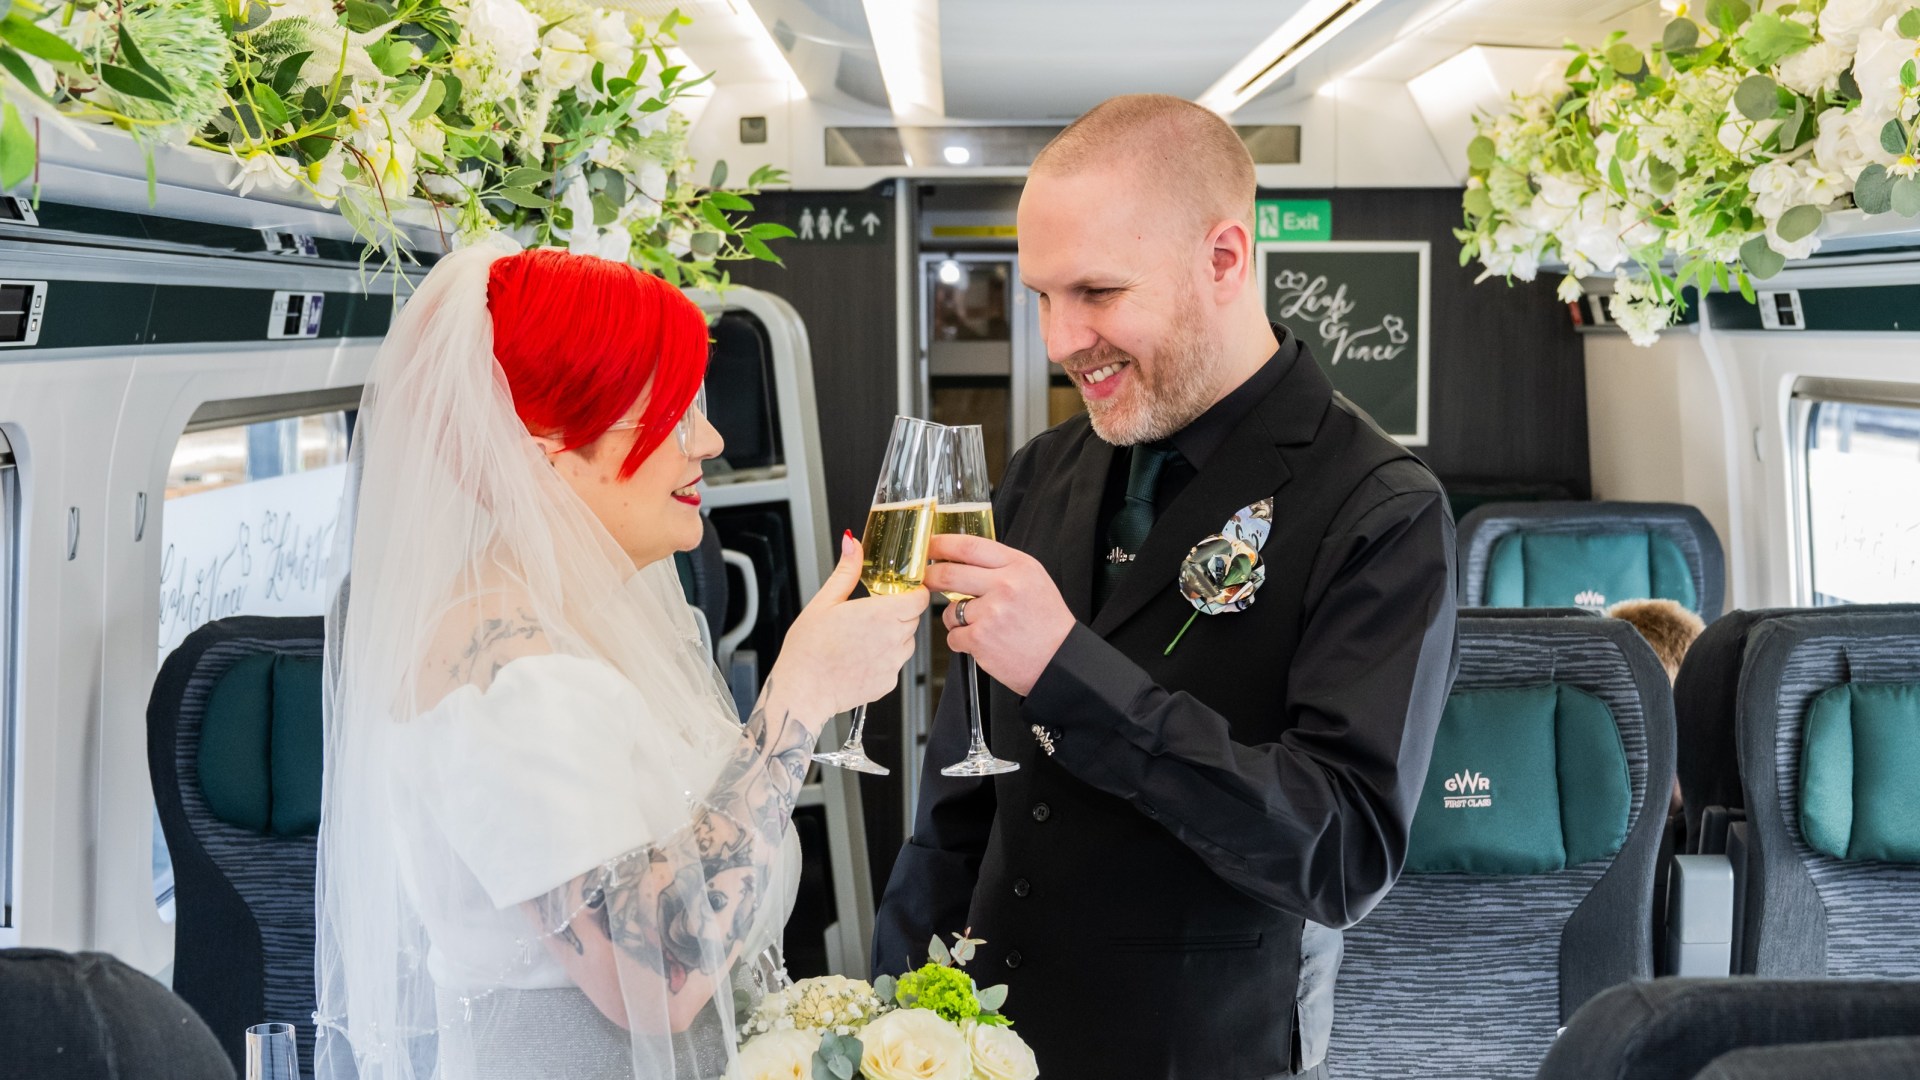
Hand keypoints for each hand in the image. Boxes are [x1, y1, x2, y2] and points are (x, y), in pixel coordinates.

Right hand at [772, 532, 928, 727]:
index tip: (900, 591)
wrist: (801, 691)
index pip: (920, 598)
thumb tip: (852, 544)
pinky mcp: (888, 683)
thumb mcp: (824, 601)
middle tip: (869, 615)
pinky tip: (859, 657)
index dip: (912, 592)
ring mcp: (893, 664)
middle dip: (897, 613)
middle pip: (912, 618)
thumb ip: (847, 571)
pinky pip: (894, 664)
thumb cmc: (808, 649)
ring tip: (860, 639)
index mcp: (881, 615)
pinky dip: (883, 659)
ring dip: (892, 636)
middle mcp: (893, 640)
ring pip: (906, 642)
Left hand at [921, 534, 1074, 696]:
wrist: (1060, 661)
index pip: (970, 546)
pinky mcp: (980, 638)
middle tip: (926, 579)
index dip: (942, 544)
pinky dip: (963, 641)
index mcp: (1019, 566)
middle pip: (949, 573)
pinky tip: (985, 643)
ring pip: (950, 610)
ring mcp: (991, 612)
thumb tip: (961, 559)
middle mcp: (1005, 585)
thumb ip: (1001, 566)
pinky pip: (954, 635)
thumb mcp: (1033, 580)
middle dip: (931, 576)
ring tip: (982, 626)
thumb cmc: (1047, 622)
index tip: (930, 545)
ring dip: (957, 619)